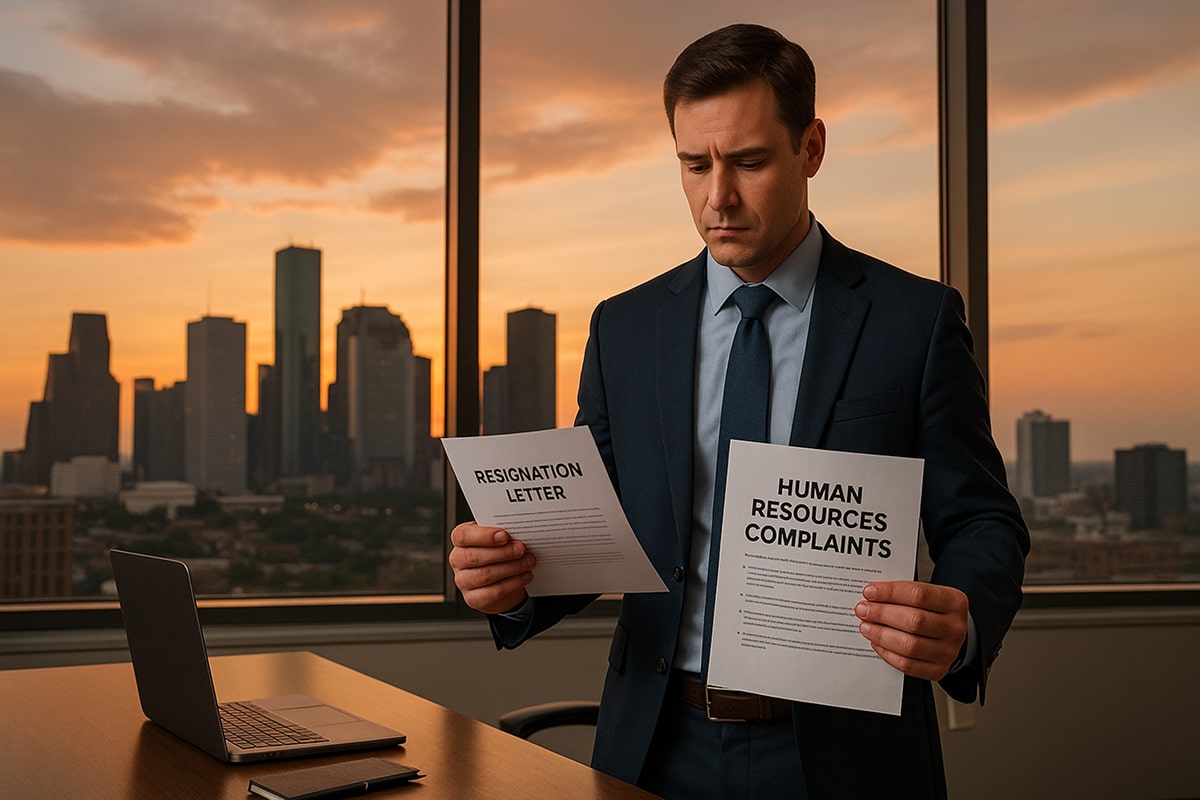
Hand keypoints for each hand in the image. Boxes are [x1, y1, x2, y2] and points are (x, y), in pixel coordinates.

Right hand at [448, 522, 535, 614]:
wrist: (501, 580)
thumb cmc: (498, 553)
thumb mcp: (498, 539)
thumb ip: (503, 534)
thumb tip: (519, 532)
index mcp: (461, 540)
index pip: (463, 536)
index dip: (483, 536)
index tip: (504, 535)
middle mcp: (458, 560)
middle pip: (474, 556)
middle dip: (502, 552)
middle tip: (521, 549)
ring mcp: (463, 581)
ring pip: (485, 575)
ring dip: (511, 568)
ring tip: (528, 562)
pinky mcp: (473, 598)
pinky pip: (494, 592)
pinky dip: (513, 583)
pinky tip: (525, 576)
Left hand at [854, 581, 968, 680]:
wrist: (950, 633)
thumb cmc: (933, 611)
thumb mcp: (927, 595)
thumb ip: (902, 594)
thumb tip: (871, 596)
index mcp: (953, 602)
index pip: (919, 594)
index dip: (890, 593)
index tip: (869, 592)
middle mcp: (954, 628)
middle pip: (914, 620)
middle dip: (882, 614)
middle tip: (863, 610)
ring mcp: (948, 651)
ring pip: (909, 645)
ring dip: (881, 635)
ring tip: (866, 627)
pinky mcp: (938, 670)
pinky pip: (907, 665)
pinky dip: (887, 654)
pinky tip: (877, 643)